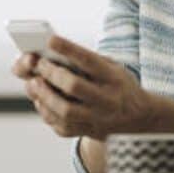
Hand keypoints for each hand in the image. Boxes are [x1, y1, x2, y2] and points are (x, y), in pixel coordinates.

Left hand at [14, 35, 154, 140]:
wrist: (140, 118)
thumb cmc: (117, 84)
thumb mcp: (112, 67)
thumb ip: (86, 61)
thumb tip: (51, 55)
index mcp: (113, 77)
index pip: (89, 61)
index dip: (68, 49)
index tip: (50, 40)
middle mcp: (107, 100)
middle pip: (74, 86)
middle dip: (51, 74)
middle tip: (38, 64)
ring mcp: (99, 119)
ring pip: (65, 111)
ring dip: (44, 96)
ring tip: (33, 84)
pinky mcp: (90, 132)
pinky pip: (63, 127)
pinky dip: (48, 113)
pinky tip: (41, 102)